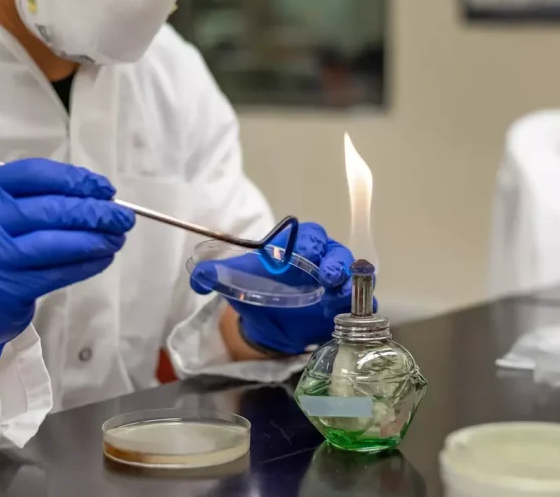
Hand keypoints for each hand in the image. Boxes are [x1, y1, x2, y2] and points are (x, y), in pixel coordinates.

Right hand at [0, 159, 135, 361]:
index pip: (35, 174)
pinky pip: (57, 272)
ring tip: (118, 238)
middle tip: (124, 217)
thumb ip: (42, 197)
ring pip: (56, 243)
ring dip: (95, 239)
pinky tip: (103, 258)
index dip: (76, 179)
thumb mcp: (5, 212)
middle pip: (50, 209)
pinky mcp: (6, 288)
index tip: (106, 189)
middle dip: (95, 212)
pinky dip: (86, 264)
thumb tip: (101, 194)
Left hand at [190, 223, 367, 355]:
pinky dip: (361, 304)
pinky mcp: (345, 305)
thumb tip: (198, 278)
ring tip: (339, 290)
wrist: (270, 324)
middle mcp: (322, 259)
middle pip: (334, 251)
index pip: (307, 235)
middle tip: (326, 274)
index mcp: (297, 246)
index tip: (300, 252)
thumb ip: (214, 275)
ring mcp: (337, 282)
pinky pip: (361, 300)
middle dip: (333, 260)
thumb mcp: (235, 282)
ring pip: (352, 273)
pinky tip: (351, 311)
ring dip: (349, 280)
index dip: (306, 242)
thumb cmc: (258, 291)